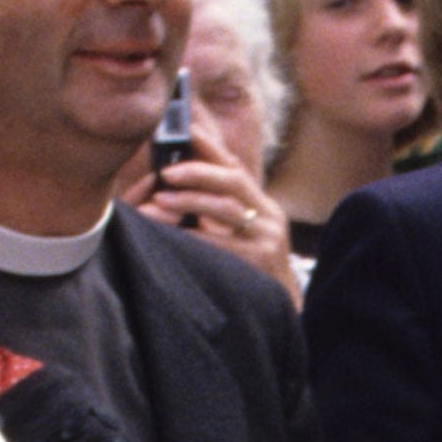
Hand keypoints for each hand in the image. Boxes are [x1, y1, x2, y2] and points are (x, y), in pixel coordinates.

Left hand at [128, 131, 298, 300]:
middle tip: (166, 173)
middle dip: (197, 172)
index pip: (235, 167)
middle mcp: (270, 217)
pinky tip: (172, 234)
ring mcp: (267, 239)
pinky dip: (192, 236)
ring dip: (190, 200)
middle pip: (234, 180)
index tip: (182, 131)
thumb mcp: (243, 233)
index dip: (209, 146)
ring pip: (227, 209)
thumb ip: (219, 206)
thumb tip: (177, 174)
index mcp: (263, 205)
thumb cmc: (250, 270)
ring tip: (160, 200)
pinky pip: (220, 244)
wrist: (280, 310)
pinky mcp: (260, 262)